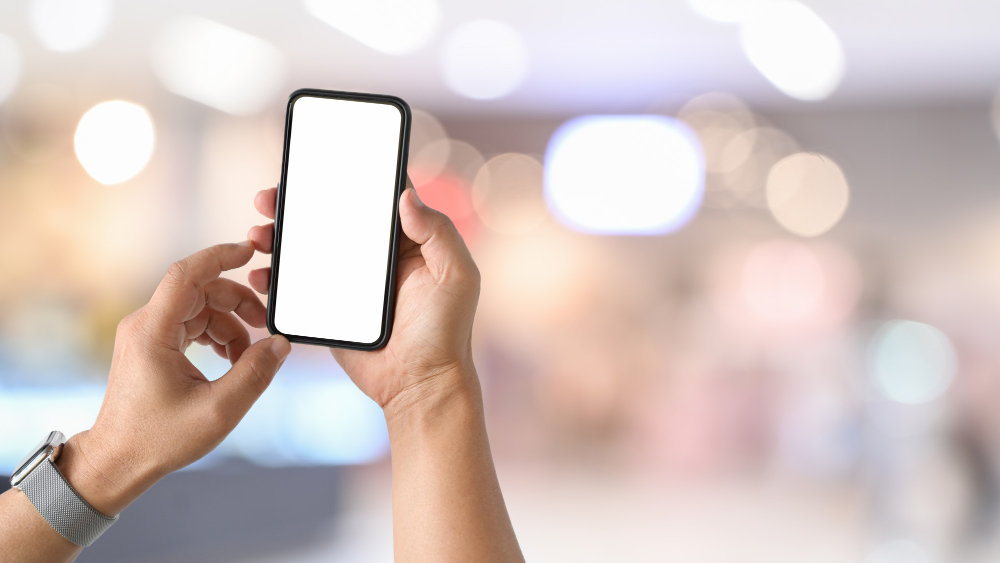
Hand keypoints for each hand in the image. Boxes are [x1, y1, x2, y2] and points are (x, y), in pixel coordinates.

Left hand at [58, 242, 290, 515]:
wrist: (118, 460)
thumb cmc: (159, 438)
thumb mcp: (219, 410)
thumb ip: (255, 374)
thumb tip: (280, 344)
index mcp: (153, 332)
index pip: (186, 274)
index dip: (220, 256)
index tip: (250, 251)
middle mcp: (145, 325)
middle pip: (200, 290)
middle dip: (238, 302)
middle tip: (265, 325)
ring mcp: (146, 334)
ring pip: (199, 307)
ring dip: (230, 323)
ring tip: (250, 354)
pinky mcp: (152, 345)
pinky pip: (191, 323)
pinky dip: (217, 334)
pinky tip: (232, 359)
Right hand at [246, 182, 480, 414]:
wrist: (420, 386)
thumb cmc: (446, 332)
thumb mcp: (456, 277)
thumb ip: (438, 233)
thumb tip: (406, 195)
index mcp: (407, 242)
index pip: (375, 199)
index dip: (347, 176)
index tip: (317, 164)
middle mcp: (375, 258)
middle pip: (330, 218)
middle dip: (297, 204)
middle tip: (268, 198)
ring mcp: (349, 283)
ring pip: (307, 249)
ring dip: (278, 237)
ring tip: (257, 235)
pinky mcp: (329, 309)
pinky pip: (297, 287)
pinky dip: (274, 277)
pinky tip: (260, 273)